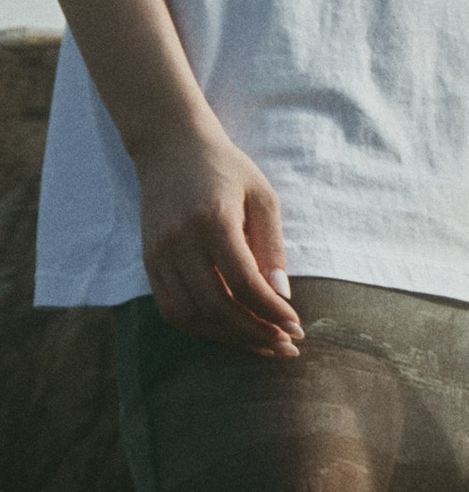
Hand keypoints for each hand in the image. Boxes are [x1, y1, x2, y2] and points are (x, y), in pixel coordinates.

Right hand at [134, 125, 301, 357]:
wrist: (171, 146)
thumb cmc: (225, 169)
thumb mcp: (262, 197)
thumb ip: (272, 247)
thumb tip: (282, 296)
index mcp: (212, 222)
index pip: (244, 283)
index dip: (272, 312)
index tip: (296, 326)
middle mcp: (180, 241)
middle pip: (217, 306)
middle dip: (255, 333)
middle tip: (285, 345)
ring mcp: (159, 254)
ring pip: (192, 315)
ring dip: (229, 337)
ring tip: (261, 343)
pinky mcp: (149, 261)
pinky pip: (171, 309)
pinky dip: (201, 327)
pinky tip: (229, 331)